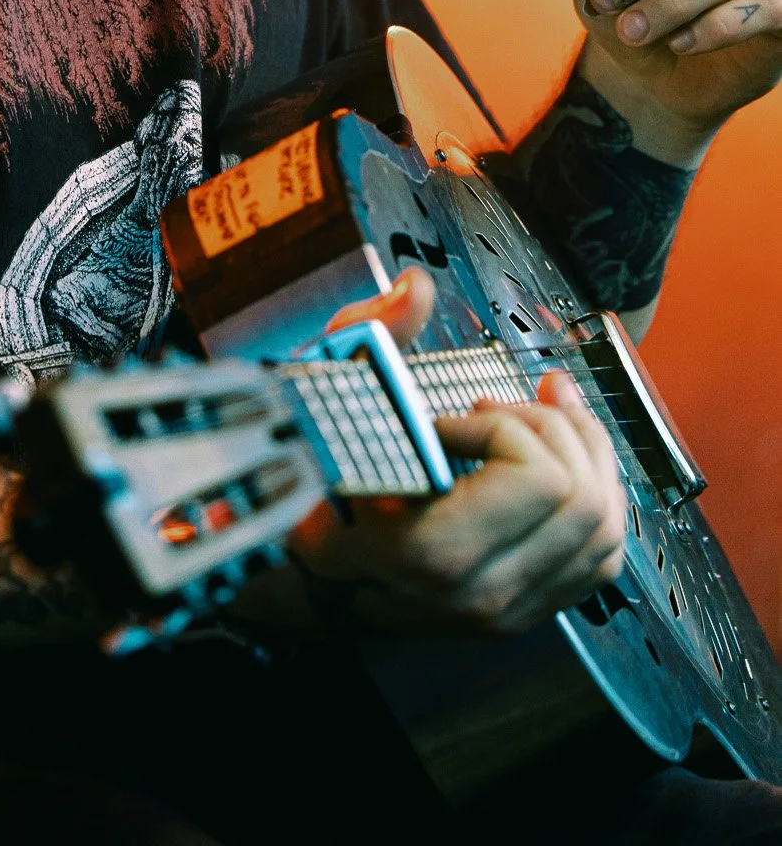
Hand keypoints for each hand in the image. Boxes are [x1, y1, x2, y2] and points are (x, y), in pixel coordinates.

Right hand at [291, 271, 625, 633]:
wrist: (296, 576)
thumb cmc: (306, 486)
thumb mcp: (323, 400)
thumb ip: (372, 337)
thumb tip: (417, 290)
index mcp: (433, 550)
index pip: (537, 478)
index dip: (500, 423)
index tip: (445, 418)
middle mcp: (483, 592)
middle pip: (582, 497)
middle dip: (549, 429)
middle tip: (493, 407)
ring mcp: (509, 610)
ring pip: (603, 529)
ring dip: (580, 456)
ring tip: (534, 416)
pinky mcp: (525, 609)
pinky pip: (600, 557)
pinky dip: (594, 496)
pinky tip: (559, 456)